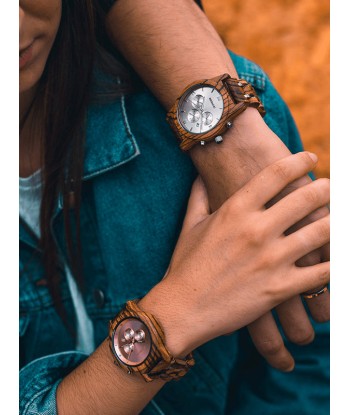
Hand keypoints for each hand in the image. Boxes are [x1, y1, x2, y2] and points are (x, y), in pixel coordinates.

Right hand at [190, 108, 329, 370]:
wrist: (182, 308)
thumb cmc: (185, 266)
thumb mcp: (189, 225)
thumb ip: (199, 196)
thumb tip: (200, 176)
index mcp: (235, 210)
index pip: (276, 174)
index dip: (298, 161)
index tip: (310, 158)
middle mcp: (257, 229)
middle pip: (306, 198)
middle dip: (324, 188)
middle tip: (330, 186)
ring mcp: (271, 259)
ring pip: (321, 232)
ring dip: (335, 222)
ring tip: (339, 218)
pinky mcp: (280, 288)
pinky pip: (321, 273)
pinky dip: (334, 263)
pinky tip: (337, 257)